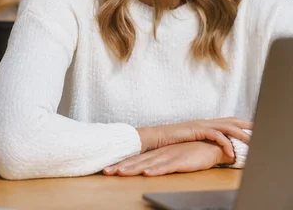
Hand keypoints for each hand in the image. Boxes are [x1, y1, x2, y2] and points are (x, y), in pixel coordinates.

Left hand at [103, 141, 233, 176]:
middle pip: (137, 162)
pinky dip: (156, 170)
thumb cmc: (191, 153)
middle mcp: (160, 154)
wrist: (212, 146)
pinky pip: (167, 167)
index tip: (106, 170)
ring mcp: (170, 157)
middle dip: (121, 167)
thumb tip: (144, 169)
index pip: (135, 160)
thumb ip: (159, 163)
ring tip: (121, 172)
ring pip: (148, 164)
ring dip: (134, 168)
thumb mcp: (172, 158)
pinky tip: (147, 173)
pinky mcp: (181, 162)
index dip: (120, 164)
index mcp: (157, 153)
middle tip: (106, 171)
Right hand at [137, 117, 251, 157]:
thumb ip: (199, 140)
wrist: (155, 137)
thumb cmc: (169, 140)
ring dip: (241, 135)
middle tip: (259, 129)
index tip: (252, 127)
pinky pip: (216, 136)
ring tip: (252, 143)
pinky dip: (226, 143)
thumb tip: (208, 146)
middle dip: (246, 124)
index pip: (226, 121)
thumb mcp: (188, 139)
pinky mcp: (197, 130)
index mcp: (204, 123)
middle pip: (231, 120)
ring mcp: (201, 124)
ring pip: (227, 127)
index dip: (240, 123)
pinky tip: (231, 153)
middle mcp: (204, 122)